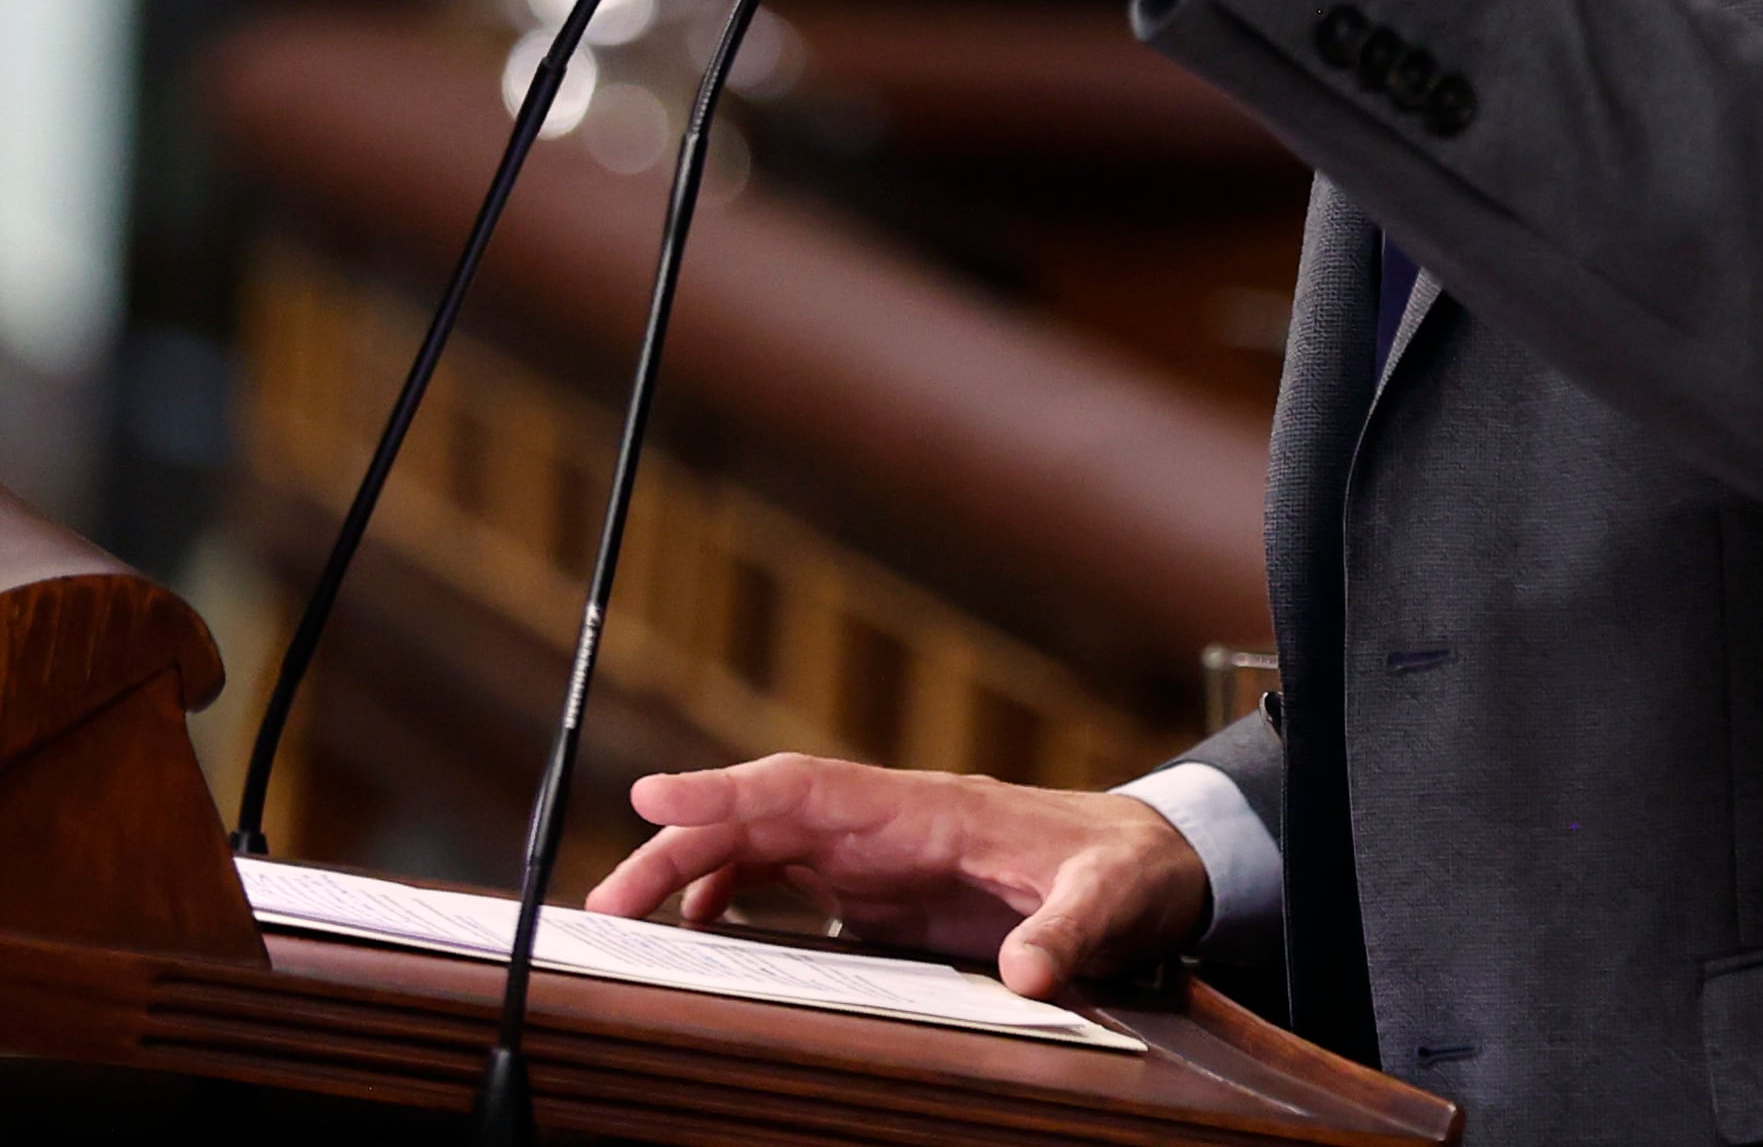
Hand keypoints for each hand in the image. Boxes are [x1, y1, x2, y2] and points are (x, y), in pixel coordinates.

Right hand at [583, 755, 1210, 998]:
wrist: (1153, 861)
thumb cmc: (1129, 867)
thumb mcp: (1113, 899)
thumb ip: (1069, 930)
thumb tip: (1030, 975)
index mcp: (929, 808)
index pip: (807, 786)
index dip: (727, 790)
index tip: (653, 793)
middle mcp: (889, 822)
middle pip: (762, 818)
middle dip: (680, 847)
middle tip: (609, 902)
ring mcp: (882, 853)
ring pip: (764, 847)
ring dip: (695, 873)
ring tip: (631, 920)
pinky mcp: (886, 887)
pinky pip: (793, 879)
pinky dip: (739, 895)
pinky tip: (707, 931)